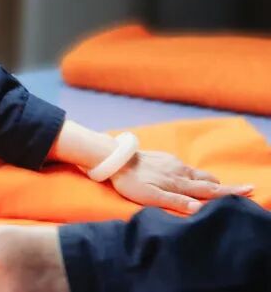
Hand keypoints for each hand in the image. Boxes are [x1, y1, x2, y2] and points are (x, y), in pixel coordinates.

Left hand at [109, 150, 253, 213]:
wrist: (115, 160)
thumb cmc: (131, 182)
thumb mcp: (151, 197)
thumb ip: (175, 202)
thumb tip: (199, 208)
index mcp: (179, 183)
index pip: (210, 190)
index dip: (230, 192)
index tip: (250, 189)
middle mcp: (180, 171)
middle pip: (208, 180)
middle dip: (222, 187)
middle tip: (236, 191)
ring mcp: (173, 163)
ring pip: (197, 173)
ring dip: (207, 180)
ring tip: (214, 186)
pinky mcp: (165, 157)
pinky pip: (184, 167)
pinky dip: (192, 174)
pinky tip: (187, 177)